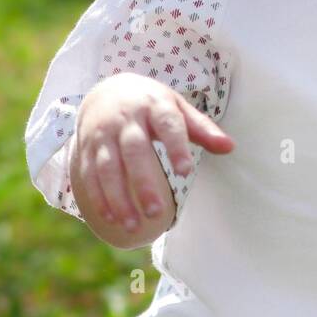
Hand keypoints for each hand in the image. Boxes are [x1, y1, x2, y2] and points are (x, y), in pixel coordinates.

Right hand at [73, 72, 233, 232]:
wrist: (106, 90)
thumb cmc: (151, 105)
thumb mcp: (177, 108)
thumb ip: (202, 129)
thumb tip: (230, 147)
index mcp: (154, 106)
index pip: (167, 125)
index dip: (175, 147)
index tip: (185, 171)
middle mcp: (125, 119)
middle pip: (134, 151)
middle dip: (143, 182)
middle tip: (157, 211)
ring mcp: (102, 134)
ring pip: (107, 167)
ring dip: (118, 198)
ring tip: (134, 226)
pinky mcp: (86, 148)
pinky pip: (89, 174)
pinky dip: (98, 197)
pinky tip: (112, 218)